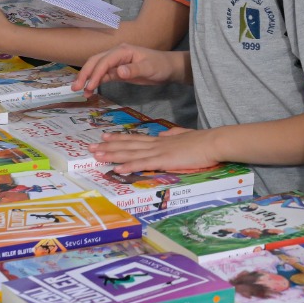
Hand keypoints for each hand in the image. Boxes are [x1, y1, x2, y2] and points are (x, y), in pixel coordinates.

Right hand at [74, 44, 184, 91]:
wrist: (168, 68)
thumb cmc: (160, 65)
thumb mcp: (149, 68)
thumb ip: (134, 70)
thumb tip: (119, 71)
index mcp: (123, 50)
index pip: (105, 61)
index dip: (96, 73)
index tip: (90, 86)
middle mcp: (116, 54)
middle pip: (95, 61)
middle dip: (85, 74)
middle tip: (75, 88)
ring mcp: (116, 62)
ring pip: (97, 68)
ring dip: (88, 79)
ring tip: (80, 91)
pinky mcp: (118, 71)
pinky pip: (103, 75)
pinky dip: (95, 82)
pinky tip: (90, 91)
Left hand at [91, 127, 218, 173]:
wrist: (213, 142)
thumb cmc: (202, 141)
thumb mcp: (185, 136)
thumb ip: (174, 135)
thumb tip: (164, 133)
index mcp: (161, 140)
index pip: (136, 139)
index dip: (119, 138)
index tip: (105, 136)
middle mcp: (156, 144)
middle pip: (128, 145)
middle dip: (108, 146)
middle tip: (91, 147)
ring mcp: (159, 152)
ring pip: (131, 153)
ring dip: (113, 155)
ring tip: (97, 156)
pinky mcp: (164, 161)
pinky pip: (142, 164)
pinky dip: (129, 166)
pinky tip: (118, 168)